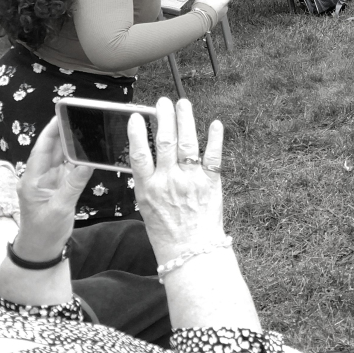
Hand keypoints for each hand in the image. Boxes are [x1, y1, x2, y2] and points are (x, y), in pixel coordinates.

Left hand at [14, 118, 91, 260]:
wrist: (40, 250)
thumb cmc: (44, 232)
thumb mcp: (59, 209)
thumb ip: (72, 185)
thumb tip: (86, 163)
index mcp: (32, 180)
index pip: (42, 150)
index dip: (51, 132)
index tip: (61, 115)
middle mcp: (39, 177)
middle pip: (52, 149)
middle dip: (64, 133)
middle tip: (80, 117)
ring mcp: (49, 182)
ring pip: (61, 157)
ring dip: (72, 144)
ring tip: (87, 129)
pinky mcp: (58, 187)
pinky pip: (69, 168)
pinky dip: (78, 159)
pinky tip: (89, 151)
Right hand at [129, 97, 225, 264]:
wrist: (190, 250)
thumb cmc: (166, 229)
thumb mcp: (145, 205)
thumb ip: (147, 180)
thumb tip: (145, 155)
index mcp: (147, 189)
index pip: (139, 155)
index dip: (137, 133)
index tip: (137, 115)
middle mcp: (168, 182)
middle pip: (165, 142)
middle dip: (164, 118)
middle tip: (163, 102)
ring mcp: (191, 181)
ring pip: (188, 144)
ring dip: (186, 120)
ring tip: (183, 104)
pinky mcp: (211, 183)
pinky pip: (213, 157)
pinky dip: (215, 139)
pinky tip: (215, 124)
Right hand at [194, 0, 248, 23]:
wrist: (199, 23)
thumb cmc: (202, 11)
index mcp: (222, 2)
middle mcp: (224, 8)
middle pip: (224, 1)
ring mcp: (222, 15)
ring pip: (221, 8)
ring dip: (216, 6)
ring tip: (208, 6)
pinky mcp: (218, 20)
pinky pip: (218, 14)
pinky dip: (214, 12)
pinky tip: (207, 12)